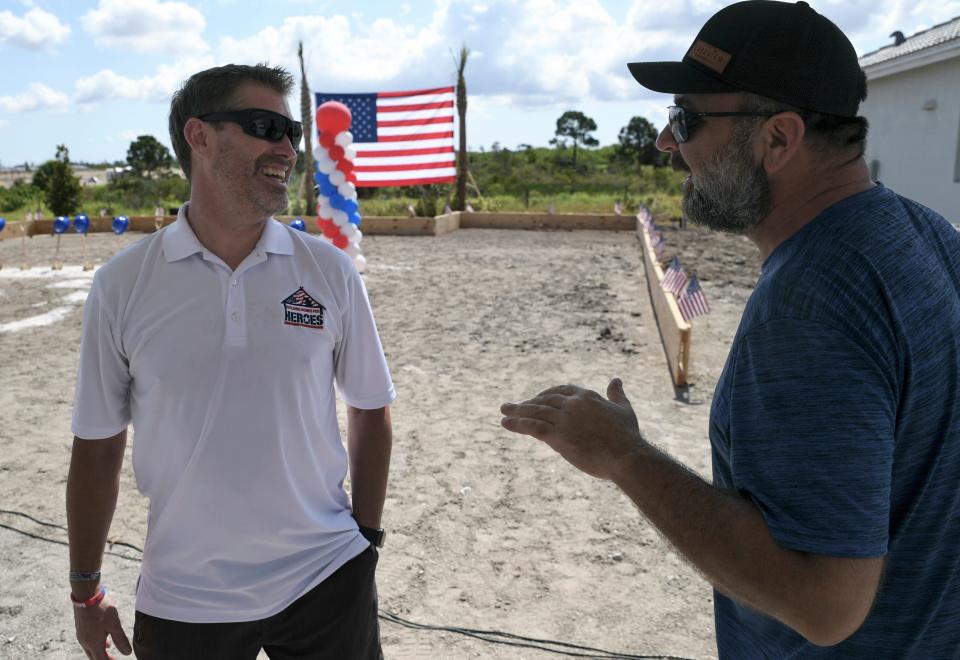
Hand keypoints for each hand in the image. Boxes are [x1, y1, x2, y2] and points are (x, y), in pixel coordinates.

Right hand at [73, 595, 131, 659]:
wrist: (86, 595)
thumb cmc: (101, 609)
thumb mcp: (114, 624)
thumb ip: (120, 639)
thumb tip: (127, 653)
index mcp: (93, 643)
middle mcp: (85, 642)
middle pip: (94, 656)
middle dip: (104, 659)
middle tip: (114, 659)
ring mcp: (81, 635)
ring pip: (91, 649)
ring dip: (100, 652)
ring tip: (110, 651)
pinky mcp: (81, 628)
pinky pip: (88, 641)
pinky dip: (96, 644)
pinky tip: (104, 639)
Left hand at [500, 379, 644, 480]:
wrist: (626, 456)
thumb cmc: (627, 437)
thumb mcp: (623, 410)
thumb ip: (617, 395)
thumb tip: (616, 380)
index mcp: (586, 397)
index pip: (561, 391)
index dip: (546, 394)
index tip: (537, 398)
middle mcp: (572, 404)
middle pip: (544, 400)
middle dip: (528, 403)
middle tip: (514, 405)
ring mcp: (564, 420)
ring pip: (535, 412)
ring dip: (517, 411)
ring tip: (504, 410)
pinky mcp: (558, 436)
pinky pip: (532, 427)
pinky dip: (517, 424)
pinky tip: (506, 423)